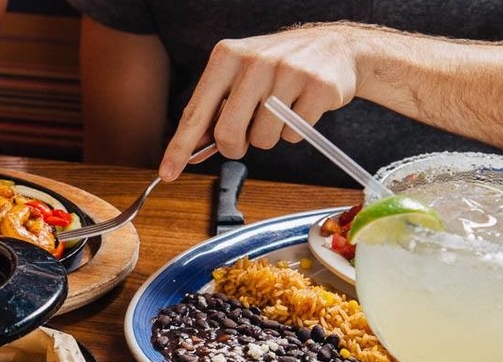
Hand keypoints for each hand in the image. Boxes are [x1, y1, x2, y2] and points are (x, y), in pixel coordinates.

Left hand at [159, 23, 361, 180]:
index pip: (195, 113)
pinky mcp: (317, 87)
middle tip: (245, 137)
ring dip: (269, 136)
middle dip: (235, 146)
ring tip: (281, 111)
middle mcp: (253, 61)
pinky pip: (294, 135)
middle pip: (227, 133)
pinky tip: (301, 108)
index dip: (180, 147)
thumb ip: (214, 111)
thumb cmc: (278, 67)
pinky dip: (295, 132)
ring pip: (263, 139)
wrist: (335, 47)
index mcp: (226, 57)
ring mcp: (287, 72)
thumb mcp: (240, 77)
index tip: (167, 173)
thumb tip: (190, 151)